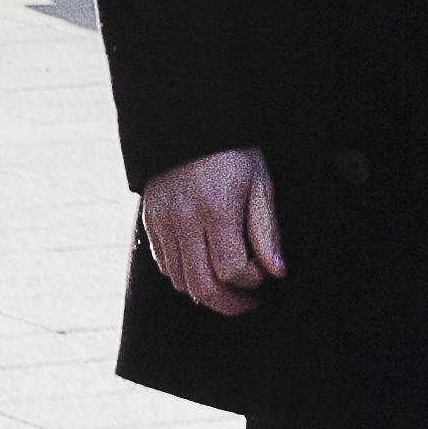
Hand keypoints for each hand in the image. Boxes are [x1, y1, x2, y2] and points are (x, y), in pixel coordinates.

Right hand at [138, 148, 286, 316]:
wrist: (188, 125)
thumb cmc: (231, 152)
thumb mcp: (259, 184)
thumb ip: (266, 231)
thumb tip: (276, 271)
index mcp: (217, 211)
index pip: (232, 270)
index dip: (252, 280)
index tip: (264, 272)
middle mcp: (185, 221)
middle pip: (203, 286)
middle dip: (229, 303)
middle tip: (248, 302)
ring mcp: (164, 224)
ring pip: (181, 282)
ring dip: (207, 294)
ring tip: (228, 288)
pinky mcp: (151, 223)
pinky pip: (165, 266)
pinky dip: (185, 276)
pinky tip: (204, 268)